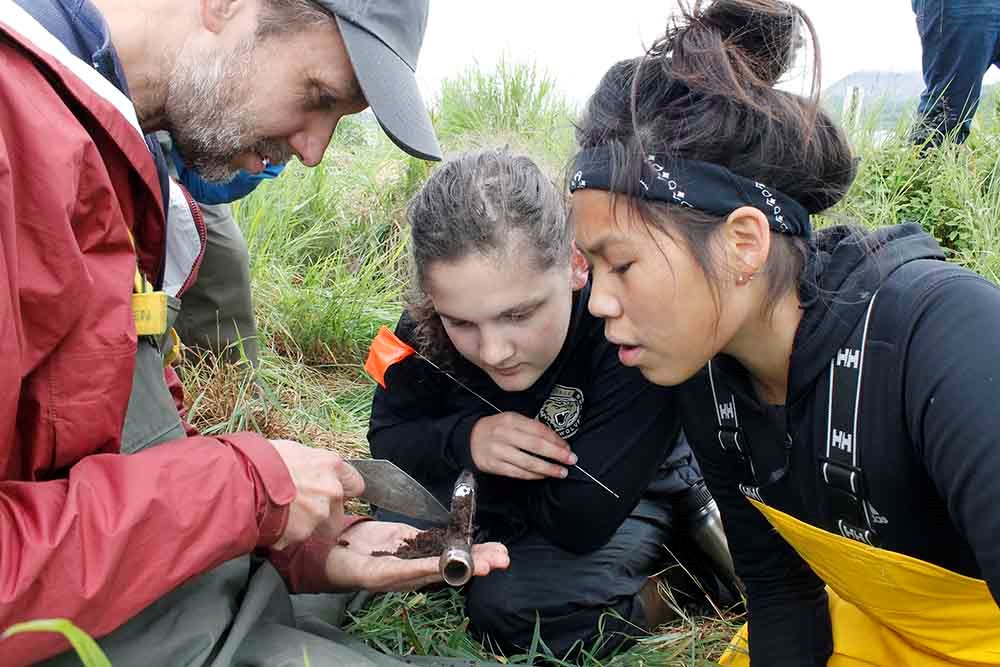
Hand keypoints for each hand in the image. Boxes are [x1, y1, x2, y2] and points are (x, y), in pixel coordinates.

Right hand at [269, 439, 364, 548]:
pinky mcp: (303, 534)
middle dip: (324, 510)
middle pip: (338, 508)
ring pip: (319, 525)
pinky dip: (287, 534)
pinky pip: (297, 537)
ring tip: (282, 513)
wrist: (241, 482)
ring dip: (306, 523)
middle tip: (300, 505)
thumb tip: (312, 469)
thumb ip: (312, 464)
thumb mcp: (293, 451)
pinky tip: (272, 522)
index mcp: (331, 465)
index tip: (334, 492)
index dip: (343, 489)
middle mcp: (332, 490)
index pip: (355, 483)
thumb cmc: (262, 460)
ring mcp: (319, 514)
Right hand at [323, 521, 509, 591]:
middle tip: (503, 558)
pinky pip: (436, 540)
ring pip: (450, 552)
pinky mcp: (409, 540)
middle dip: (479, 560)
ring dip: (474, 550)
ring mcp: (413, 555)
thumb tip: (434, 569)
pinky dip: (455, 538)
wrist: (327, 553)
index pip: (443, 573)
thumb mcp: (373, 570)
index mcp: (407, 578)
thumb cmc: (344, 565)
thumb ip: (402, 570)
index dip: (465, 568)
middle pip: (453, 565)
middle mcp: (414, 569)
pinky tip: (473, 536)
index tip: (486, 565)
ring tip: (499, 550)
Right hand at [469, 412, 576, 479]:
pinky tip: (543, 476)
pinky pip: (517, 473)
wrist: (470, 439)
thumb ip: (531, 428)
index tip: (567, 447)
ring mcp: (498, 451)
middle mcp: (504, 434)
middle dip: (556, 454)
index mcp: (511, 419)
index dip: (555, 439)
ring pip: (528, 462)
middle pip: (535, 445)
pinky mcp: (493, 466)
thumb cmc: (497, 429)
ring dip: (547, 468)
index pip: (538, 429)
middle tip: (571, 460)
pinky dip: (533, 475)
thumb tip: (557, 441)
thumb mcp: (512, 420)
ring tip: (561, 472)